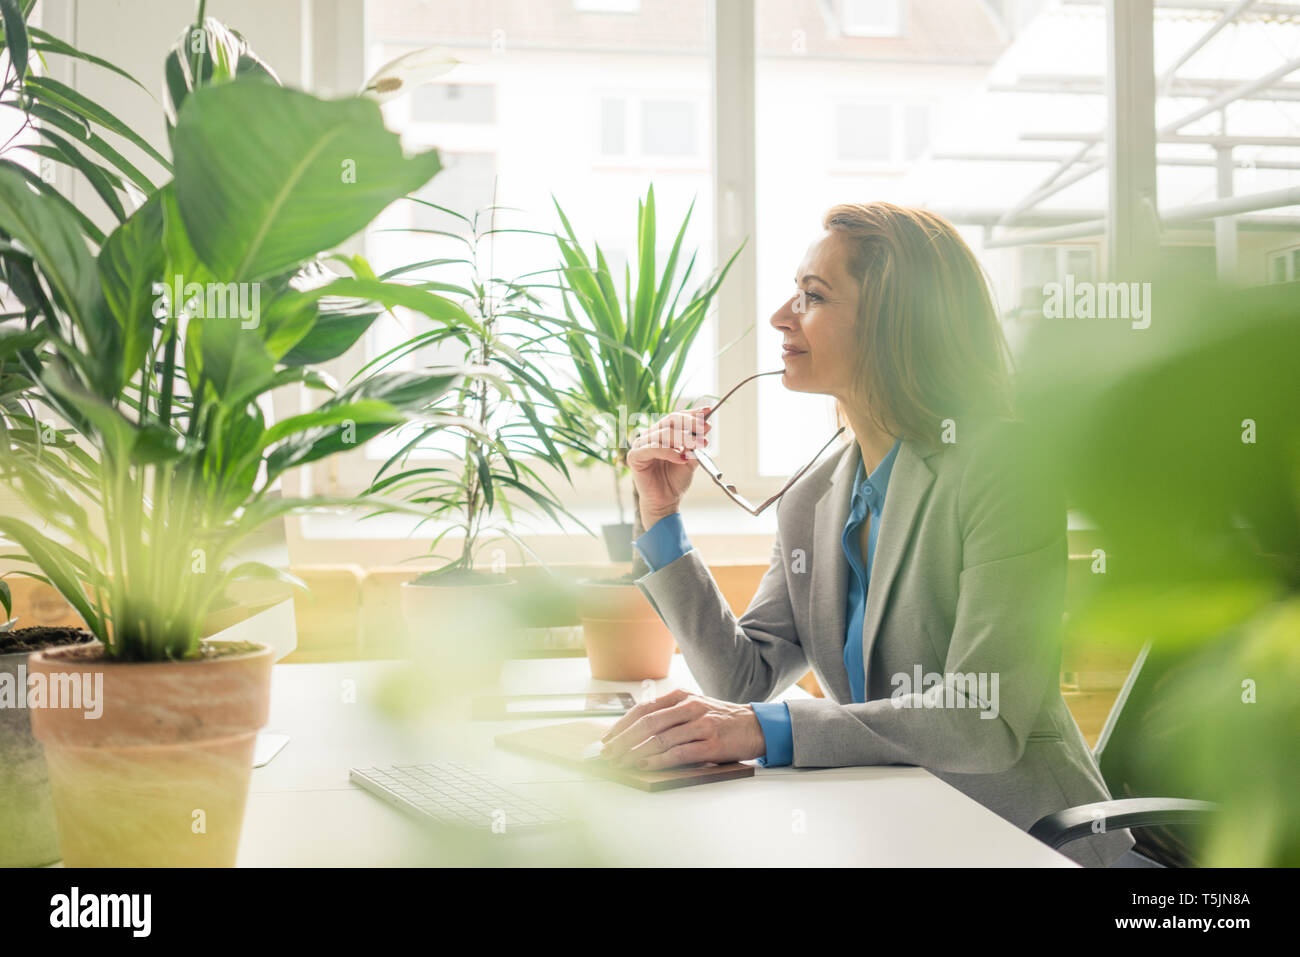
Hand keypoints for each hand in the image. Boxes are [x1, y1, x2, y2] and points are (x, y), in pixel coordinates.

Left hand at [598, 688, 766, 769]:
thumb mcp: (694, 706)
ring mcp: (701, 724)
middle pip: (647, 723)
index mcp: (681, 696)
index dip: (622, 725)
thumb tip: (634, 731)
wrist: (756, 725)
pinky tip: (645, 765)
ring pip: (660, 739)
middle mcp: (689, 707)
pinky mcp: (711, 744)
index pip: (643, 709)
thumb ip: (669, 714)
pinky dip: (659, 760)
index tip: (607, 739)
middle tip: (608, 754)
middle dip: (623, 740)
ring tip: (621, 763)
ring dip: (636, 753)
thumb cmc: (720, 719)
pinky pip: (679, 753)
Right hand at [627, 409, 709, 528]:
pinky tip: (680, 457)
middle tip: (704, 429)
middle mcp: (650, 436)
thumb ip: (695, 445)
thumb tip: (705, 427)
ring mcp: (641, 445)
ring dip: (683, 438)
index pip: (676, 417)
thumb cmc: (675, 480)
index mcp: (662, 433)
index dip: (692, 413)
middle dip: (690, 423)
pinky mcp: (634, 456)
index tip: (708, 411)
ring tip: (697, 445)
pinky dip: (668, 452)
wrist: (666, 501)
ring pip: (663, 433)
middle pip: (670, 420)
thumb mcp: (690, 459)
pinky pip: (652, 448)